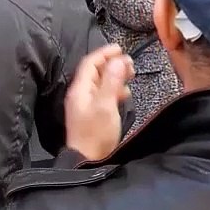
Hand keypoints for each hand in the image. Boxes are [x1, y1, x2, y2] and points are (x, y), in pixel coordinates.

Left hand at [64, 44, 133, 160]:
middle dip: (112, 64)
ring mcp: (85, 105)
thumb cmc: (96, 134)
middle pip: (95, 72)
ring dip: (114, 76)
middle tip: (130, 63)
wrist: (88, 161)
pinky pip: (103, 94)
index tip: (120, 48)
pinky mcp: (92, 114)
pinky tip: (124, 94)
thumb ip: (112, 82)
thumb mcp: (106, 106)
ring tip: (130, 75)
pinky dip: (114, 89)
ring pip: (100, 83)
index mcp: (80, 89)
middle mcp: (80, 94)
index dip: (104, 53)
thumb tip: (118, 60)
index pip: (90, 63)